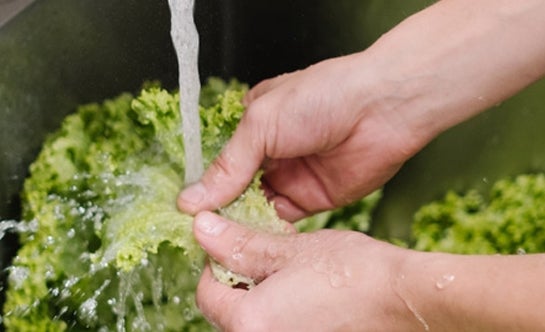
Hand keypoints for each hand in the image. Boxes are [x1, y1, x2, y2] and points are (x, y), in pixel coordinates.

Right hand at [179, 55, 420, 220]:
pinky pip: (283, 221)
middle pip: (237, 189)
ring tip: (217, 244)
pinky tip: (250, 243)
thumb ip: (228, 167)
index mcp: (255, 126)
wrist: (383, 109)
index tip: (185, 213)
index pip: (222, 162)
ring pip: (257, 208)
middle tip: (198, 235)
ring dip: (241, 224)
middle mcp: (272, 153)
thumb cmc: (322, 98)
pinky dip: (267, 232)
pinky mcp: (314, 199)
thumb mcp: (261, 125)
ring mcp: (292, 177)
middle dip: (220, 210)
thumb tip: (192, 198)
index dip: (205, 187)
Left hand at [192, 211, 416, 330]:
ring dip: (258, 296)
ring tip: (286, 272)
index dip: (216, 262)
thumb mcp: (291, 251)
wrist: (406, 301)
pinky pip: (276, 329)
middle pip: (227, 312)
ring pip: (252, 322)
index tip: (234, 244)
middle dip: (237, 281)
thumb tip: (203, 228)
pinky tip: (302, 293)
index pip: (208, 293)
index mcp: (250, 323)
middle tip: (262, 256)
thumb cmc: (354, 273)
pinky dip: (278, 311)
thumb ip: (241, 244)